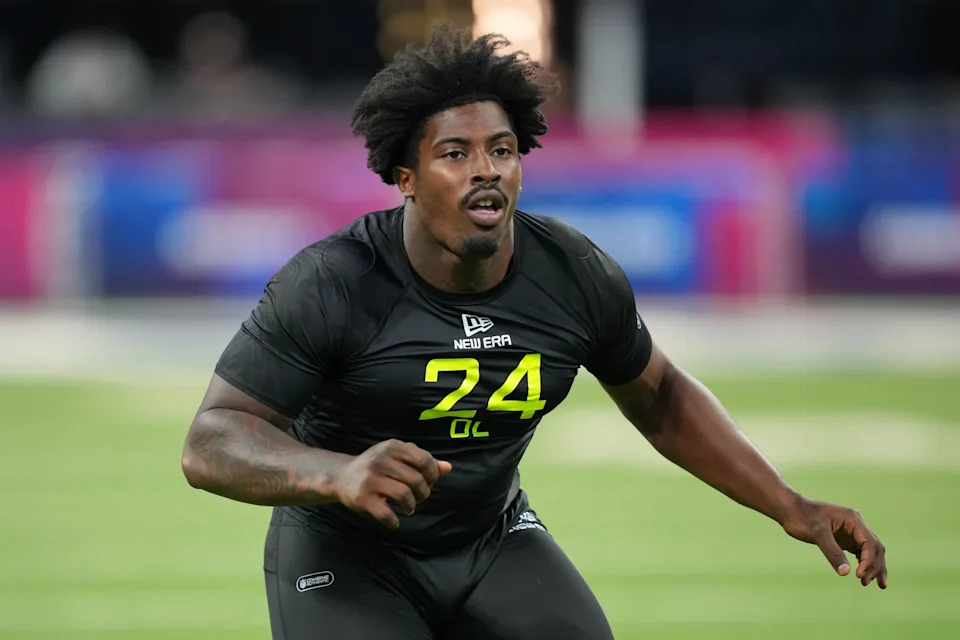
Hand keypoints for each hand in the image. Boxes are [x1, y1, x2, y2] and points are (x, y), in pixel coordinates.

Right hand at [333, 439, 452, 528]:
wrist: (341, 477)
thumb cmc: (377, 467)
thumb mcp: (397, 458)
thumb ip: (422, 461)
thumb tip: (448, 467)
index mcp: (393, 447)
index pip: (424, 459)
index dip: (432, 474)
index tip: (429, 483)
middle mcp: (381, 460)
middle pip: (416, 480)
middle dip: (423, 493)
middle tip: (418, 498)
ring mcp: (371, 479)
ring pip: (404, 495)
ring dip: (411, 506)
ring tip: (408, 508)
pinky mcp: (362, 497)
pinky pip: (385, 513)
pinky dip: (393, 521)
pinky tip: (394, 522)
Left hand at [780, 496, 886, 587]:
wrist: (789, 510)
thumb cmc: (802, 518)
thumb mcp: (817, 534)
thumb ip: (832, 552)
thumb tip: (846, 573)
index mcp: (853, 519)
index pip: (870, 543)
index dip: (868, 560)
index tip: (858, 575)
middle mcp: (855, 524)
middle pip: (875, 548)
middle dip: (874, 566)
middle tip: (865, 583)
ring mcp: (850, 531)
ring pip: (870, 551)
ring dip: (874, 567)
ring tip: (879, 585)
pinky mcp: (844, 538)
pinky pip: (860, 552)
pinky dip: (864, 564)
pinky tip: (865, 576)